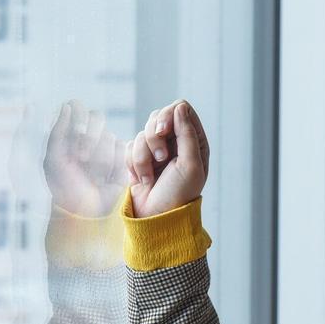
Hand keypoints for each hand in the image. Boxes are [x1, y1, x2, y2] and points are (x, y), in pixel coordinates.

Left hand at [43, 100, 125, 216]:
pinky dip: (113, 163)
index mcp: (70, 133)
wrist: (85, 211)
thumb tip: (67, 106)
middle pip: (97, 116)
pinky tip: (106, 177)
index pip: (77, 107)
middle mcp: (89, 136)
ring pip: (109, 135)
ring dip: (99, 156)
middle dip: (90, 138)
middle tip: (82, 158)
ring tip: (93, 175)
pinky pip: (122, 149)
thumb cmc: (64, 186)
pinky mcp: (122, 158)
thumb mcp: (53, 159)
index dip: (78, 117)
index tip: (74, 134)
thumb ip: (58, 131)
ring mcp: (107, 147)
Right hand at [126, 99, 209, 216]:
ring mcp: (158, 149)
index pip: (181, 108)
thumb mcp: (190, 165)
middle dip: (154, 138)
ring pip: (142, 133)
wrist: (156, 217)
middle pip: (158, 116)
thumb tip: (180, 107)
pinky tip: (143, 179)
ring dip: (143, 157)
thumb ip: (187, 135)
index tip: (162, 132)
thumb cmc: (178, 194)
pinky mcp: (141, 157)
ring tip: (151, 177)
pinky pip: (130, 146)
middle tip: (161, 158)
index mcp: (194, 141)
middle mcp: (177, 142)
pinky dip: (133, 164)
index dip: (168, 115)